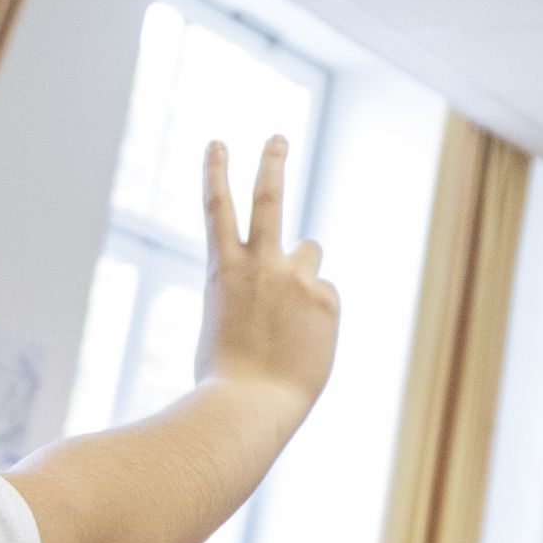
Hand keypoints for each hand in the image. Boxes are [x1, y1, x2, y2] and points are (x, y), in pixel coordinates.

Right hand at [196, 137, 338, 409]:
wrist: (248, 405)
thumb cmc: (226, 379)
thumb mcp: (223, 325)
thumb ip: (247, 294)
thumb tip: (282, 290)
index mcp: (223, 270)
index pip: (217, 208)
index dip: (215, 171)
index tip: (217, 142)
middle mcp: (260, 263)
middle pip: (268, 198)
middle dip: (271, 162)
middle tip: (277, 137)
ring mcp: (295, 278)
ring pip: (310, 252)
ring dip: (305, 272)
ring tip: (290, 316)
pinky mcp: (325, 298)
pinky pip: (326, 298)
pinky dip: (318, 318)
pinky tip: (304, 344)